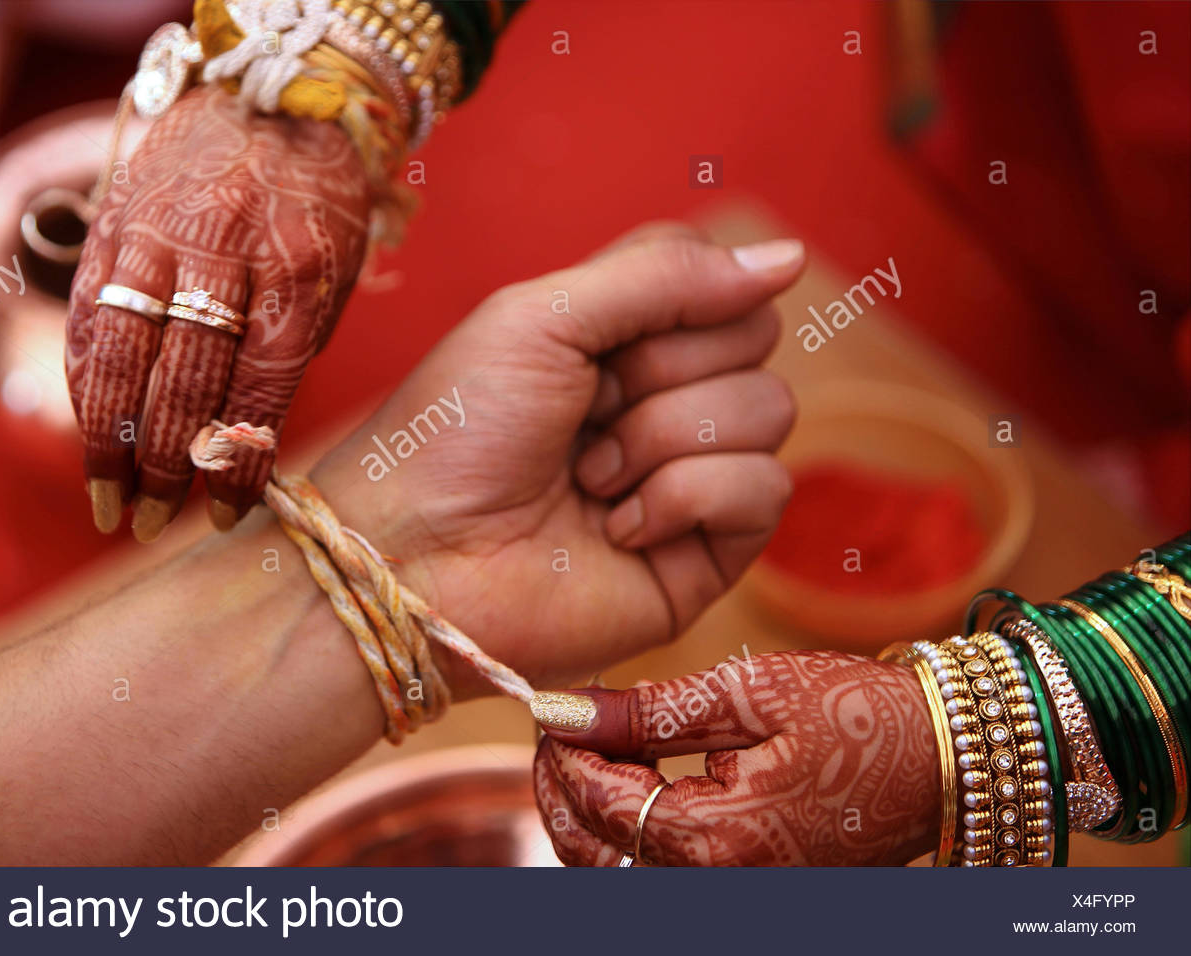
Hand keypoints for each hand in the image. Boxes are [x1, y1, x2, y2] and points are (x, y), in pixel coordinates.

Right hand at [66, 85, 370, 540]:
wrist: (272, 97)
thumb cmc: (317, 205)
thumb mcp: (333, 278)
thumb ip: (291, 353)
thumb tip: (242, 443)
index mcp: (298, 271)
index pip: (261, 389)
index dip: (238, 463)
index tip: (223, 518)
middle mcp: (224, 252)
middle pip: (184, 381)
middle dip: (167, 468)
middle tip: (155, 525)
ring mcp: (160, 235)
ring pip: (123, 354)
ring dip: (110, 440)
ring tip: (109, 500)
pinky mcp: (115, 222)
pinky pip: (90, 314)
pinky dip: (85, 380)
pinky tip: (89, 428)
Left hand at [310, 225, 803, 696]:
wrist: (416, 558)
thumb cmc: (454, 433)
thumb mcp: (543, 315)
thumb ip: (665, 274)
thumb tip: (791, 258)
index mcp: (624, 337)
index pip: (718, 276)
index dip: (675, 296)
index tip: (599, 339)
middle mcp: (666, 400)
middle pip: (755, 336)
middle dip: (660, 371)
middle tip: (583, 414)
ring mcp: (693, 477)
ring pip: (769, 409)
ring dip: (662, 438)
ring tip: (588, 480)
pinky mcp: (708, 554)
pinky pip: (765, 490)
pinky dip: (685, 499)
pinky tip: (618, 529)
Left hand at [531, 650, 941, 864]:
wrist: (945, 760)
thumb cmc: (859, 718)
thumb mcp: (750, 695)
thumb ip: (650, 710)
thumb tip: (565, 709)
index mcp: (717, 841)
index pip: (598, 802)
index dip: (565, 750)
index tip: (557, 703)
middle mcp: (718, 887)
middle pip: (593, 854)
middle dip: (562, 788)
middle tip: (564, 728)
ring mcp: (734, 895)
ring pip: (618, 871)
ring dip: (592, 813)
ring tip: (597, 747)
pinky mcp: (747, 887)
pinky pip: (660, 871)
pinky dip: (632, 829)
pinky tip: (639, 776)